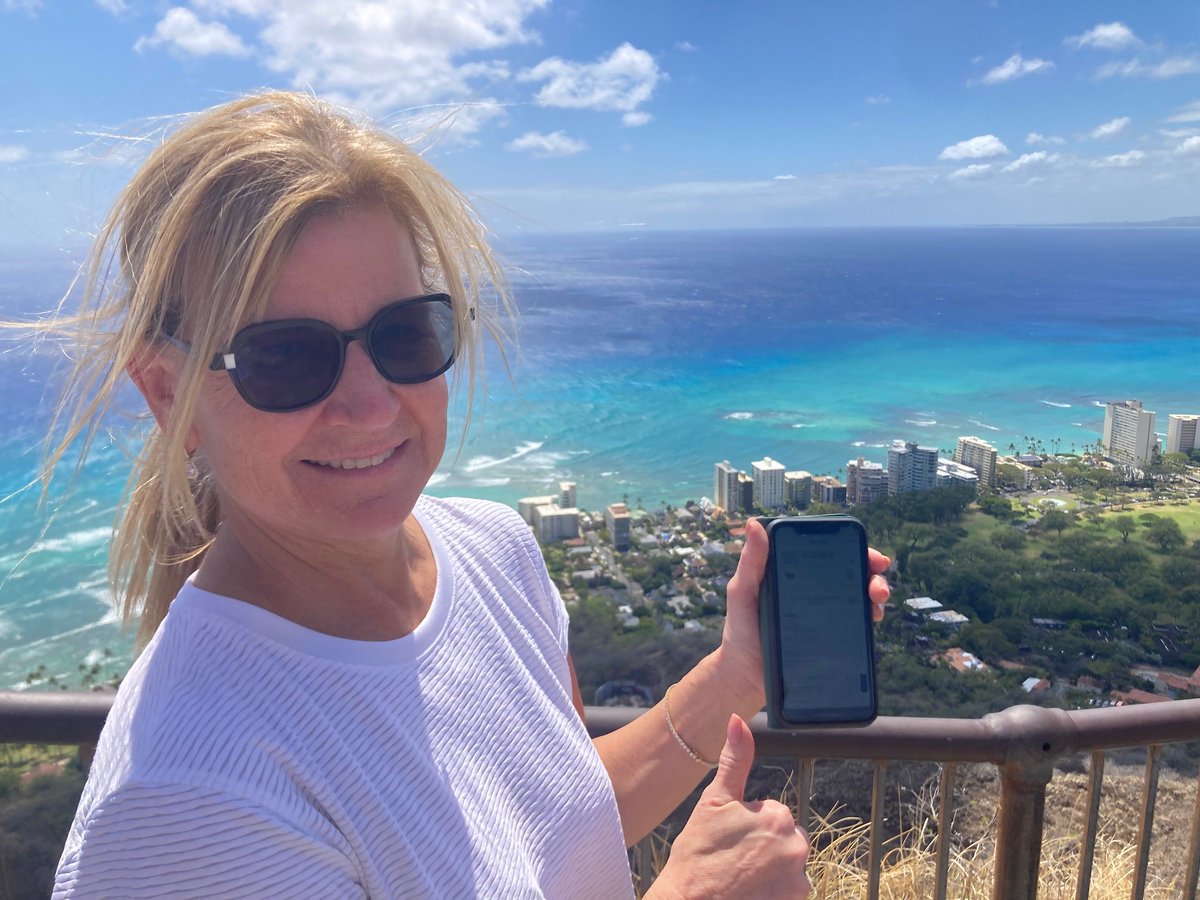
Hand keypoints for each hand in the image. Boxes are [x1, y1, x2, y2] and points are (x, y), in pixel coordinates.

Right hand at [650, 715, 810, 899]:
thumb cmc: (696, 855)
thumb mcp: (713, 802)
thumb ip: (734, 760)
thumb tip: (738, 719)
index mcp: (778, 817)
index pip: (770, 814)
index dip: (746, 826)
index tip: (728, 840)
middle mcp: (796, 847)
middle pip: (783, 839)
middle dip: (763, 846)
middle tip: (733, 860)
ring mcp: (798, 880)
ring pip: (787, 864)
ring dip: (770, 869)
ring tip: (740, 878)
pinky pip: (789, 889)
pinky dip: (774, 891)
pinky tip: (750, 892)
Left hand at [717, 518, 891, 709]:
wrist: (746, 675)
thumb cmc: (740, 627)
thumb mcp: (743, 591)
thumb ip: (750, 561)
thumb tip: (753, 523)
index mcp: (798, 573)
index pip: (831, 554)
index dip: (856, 550)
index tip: (872, 556)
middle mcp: (816, 590)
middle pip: (853, 574)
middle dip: (874, 575)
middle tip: (878, 587)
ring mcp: (826, 614)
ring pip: (860, 599)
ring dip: (876, 596)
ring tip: (877, 606)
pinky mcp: (831, 638)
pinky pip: (855, 626)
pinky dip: (868, 622)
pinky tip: (871, 623)